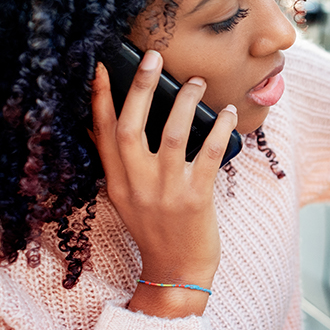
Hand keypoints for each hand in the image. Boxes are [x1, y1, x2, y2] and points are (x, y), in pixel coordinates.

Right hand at [90, 50, 237, 315]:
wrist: (177, 273)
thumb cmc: (157, 230)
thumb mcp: (128, 198)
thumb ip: (124, 164)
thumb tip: (119, 124)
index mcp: (117, 182)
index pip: (102, 133)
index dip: (101, 99)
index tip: (102, 66)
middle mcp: (136, 185)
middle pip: (131, 127)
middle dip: (140, 88)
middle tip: (153, 57)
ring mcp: (166, 192)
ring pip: (173, 135)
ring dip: (185, 102)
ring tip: (198, 82)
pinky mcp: (196, 199)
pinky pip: (210, 155)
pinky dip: (220, 129)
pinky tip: (228, 113)